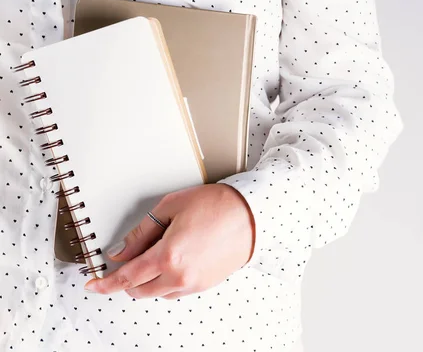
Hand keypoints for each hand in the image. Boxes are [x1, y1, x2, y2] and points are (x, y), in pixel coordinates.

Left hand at [84, 184, 254, 298]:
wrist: (252, 216)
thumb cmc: (219, 206)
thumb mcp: (171, 207)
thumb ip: (142, 232)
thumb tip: (122, 250)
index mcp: (168, 255)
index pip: (126, 277)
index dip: (106, 283)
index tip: (94, 285)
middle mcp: (180, 275)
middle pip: (139, 290)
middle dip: (127, 279)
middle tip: (129, 259)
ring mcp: (194, 283)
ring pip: (157, 293)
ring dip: (148, 280)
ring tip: (160, 252)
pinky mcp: (204, 285)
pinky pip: (175, 291)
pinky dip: (166, 281)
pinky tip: (174, 260)